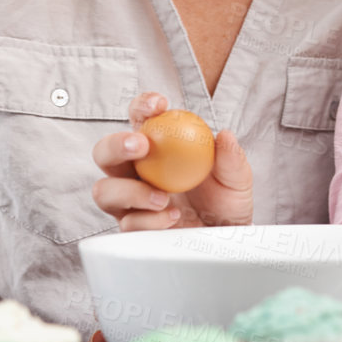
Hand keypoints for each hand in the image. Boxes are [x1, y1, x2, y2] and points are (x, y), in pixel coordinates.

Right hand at [91, 92, 252, 230]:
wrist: (226, 236)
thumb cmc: (226, 200)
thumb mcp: (237, 177)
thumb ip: (230, 157)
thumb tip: (224, 135)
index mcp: (155, 146)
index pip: (139, 118)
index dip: (142, 106)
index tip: (160, 105)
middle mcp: (135, 171)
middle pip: (104, 153)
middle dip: (116, 145)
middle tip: (142, 145)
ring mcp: (129, 201)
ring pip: (105, 191)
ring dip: (131, 191)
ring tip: (162, 197)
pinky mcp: (134, 228)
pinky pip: (128, 223)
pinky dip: (150, 220)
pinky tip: (173, 216)